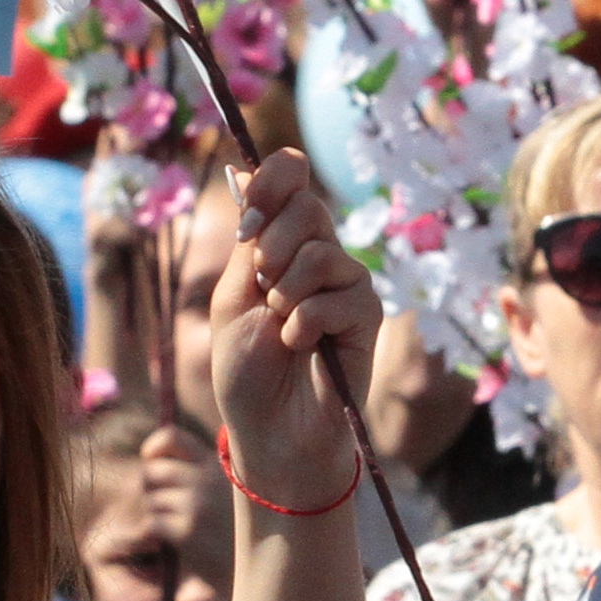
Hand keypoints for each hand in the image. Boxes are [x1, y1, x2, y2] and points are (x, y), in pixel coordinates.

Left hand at [206, 150, 380, 513]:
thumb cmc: (245, 370)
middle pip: (308, 206)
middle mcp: (319, 255)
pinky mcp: (368, 315)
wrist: (271, 431)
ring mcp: (347, 284)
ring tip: (281, 329)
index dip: (275, 178)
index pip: (291, 177)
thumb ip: (248, 238)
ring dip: (286, 295)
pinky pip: (339, 296)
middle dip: (272, 248)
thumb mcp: (232, 297)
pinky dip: (306, 324)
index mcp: (281, 242)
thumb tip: (242, 169)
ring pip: (322, 253)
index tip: (251, 215)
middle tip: (262, 290)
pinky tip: (302, 348)